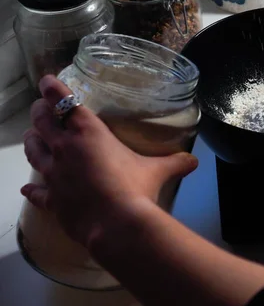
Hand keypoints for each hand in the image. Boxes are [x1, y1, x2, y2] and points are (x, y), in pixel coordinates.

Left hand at [21, 75, 197, 246]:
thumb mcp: (158, 171)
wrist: (116, 225)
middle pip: (42, 121)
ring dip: (31, 140)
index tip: (47, 81)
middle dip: (40, 111)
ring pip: (32, 150)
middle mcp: (64, 148)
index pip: (65, 101)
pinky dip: (31, 188)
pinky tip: (27, 188)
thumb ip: (175, 162)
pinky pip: (36, 191)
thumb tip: (194, 161)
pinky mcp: (51, 199)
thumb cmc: (135, 188)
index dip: (53, 88)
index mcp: (88, 132)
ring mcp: (53, 174)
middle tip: (42, 107)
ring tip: (32, 135)